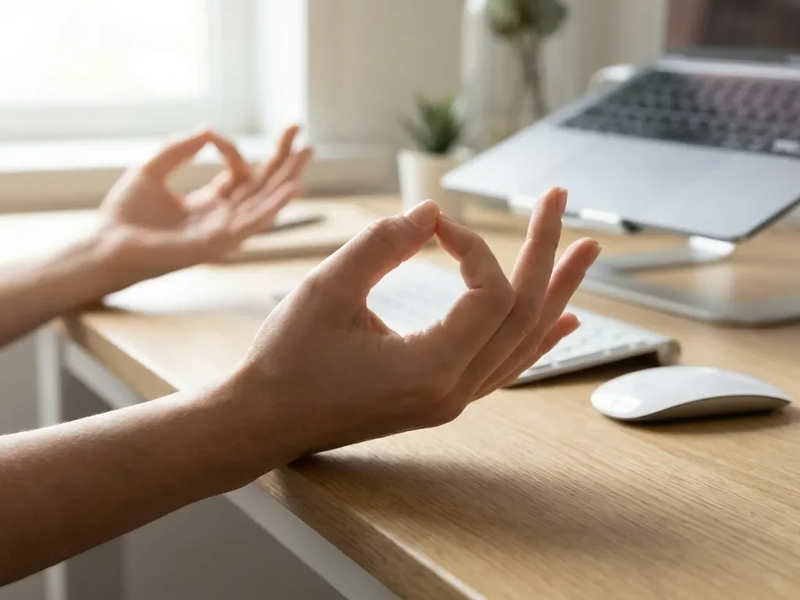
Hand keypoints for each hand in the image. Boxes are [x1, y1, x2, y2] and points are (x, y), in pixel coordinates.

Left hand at [98, 126, 312, 286]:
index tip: (213, 135)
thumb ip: (178, 149)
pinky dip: (274, 205)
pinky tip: (292, 188)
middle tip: (300, 131)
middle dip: (282, 159)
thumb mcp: (152, 170)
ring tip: (308, 153)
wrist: (108, 245)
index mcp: (209, 203)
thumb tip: (208, 129)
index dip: (232, 149)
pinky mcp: (220, 242)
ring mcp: (224, 231)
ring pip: (265, 201)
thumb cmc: (125, 215)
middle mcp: (223, 217)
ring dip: (288, 177)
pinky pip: (254, 222)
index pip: (238, 173)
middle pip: (262, 185)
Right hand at [230, 188, 601, 463]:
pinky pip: (506, 365)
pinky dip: (537, 337)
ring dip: (554, 290)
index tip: (434, 224)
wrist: (265, 421)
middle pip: (523, 314)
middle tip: (557, 200)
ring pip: (523, 341)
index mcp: (430, 370)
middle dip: (543, 252)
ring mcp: (452, 399)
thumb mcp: (326, 291)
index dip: (472, 245)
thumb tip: (430, 212)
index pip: (489, 294)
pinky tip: (563, 318)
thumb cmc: (287, 360)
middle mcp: (453, 391)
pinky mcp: (442, 397)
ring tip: (584, 251)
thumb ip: (382, 246)